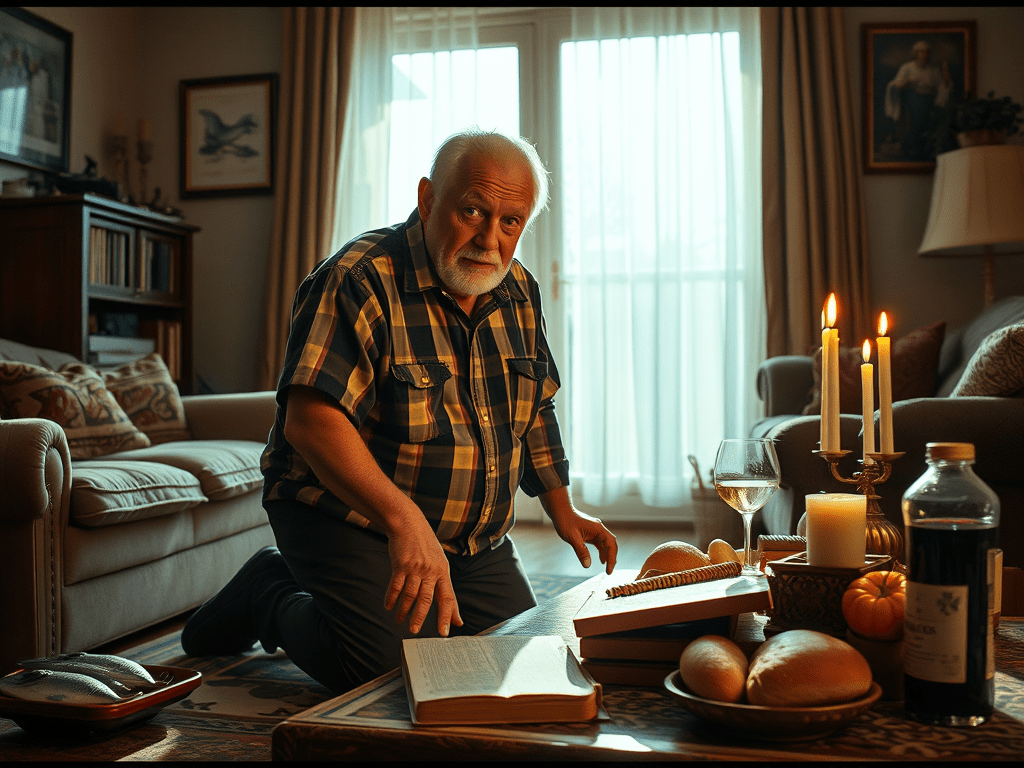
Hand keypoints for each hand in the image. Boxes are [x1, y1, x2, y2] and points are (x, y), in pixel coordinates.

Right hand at [383, 519, 462, 635]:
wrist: (409, 524)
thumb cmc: (426, 546)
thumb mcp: (440, 563)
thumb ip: (444, 586)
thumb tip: (452, 610)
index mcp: (443, 571)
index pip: (447, 598)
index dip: (447, 616)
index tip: (445, 632)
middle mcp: (430, 570)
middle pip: (426, 600)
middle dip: (420, 618)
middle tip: (414, 631)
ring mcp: (415, 567)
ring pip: (410, 595)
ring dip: (403, 610)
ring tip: (399, 620)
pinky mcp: (401, 565)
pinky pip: (396, 586)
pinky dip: (391, 598)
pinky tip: (389, 606)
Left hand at [548, 506, 617, 574]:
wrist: (560, 511)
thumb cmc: (565, 521)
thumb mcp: (572, 537)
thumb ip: (581, 551)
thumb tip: (587, 565)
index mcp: (598, 529)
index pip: (611, 544)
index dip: (612, 558)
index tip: (609, 570)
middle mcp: (599, 529)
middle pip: (611, 545)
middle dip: (612, 558)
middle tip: (609, 572)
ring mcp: (595, 531)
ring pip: (606, 545)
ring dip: (608, 555)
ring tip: (607, 568)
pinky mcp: (591, 533)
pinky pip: (600, 544)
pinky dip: (602, 552)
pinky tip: (601, 560)